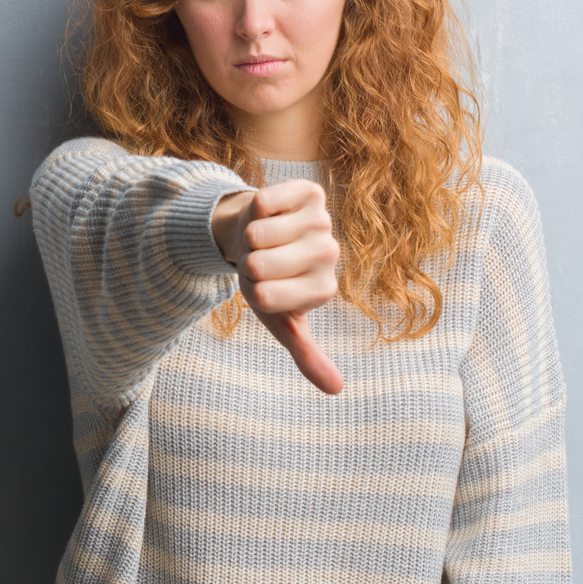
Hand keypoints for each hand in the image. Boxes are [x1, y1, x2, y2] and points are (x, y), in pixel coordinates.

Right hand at [213, 180, 342, 393]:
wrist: (259, 235)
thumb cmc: (267, 282)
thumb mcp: (281, 321)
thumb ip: (306, 355)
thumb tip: (336, 390)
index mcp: (323, 289)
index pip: (266, 297)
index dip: (251, 291)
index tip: (262, 288)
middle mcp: (329, 253)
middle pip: (259, 264)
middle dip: (246, 263)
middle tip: (259, 260)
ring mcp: (322, 221)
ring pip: (259, 232)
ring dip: (248, 236)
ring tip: (260, 239)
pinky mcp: (310, 193)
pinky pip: (265, 201)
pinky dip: (254, 209)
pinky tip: (265, 214)